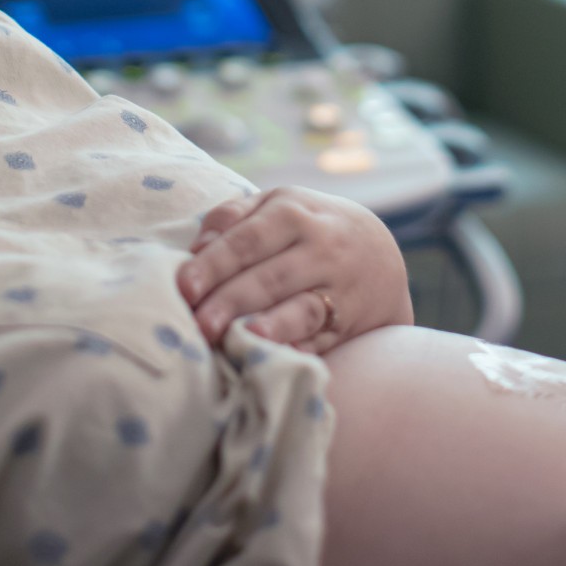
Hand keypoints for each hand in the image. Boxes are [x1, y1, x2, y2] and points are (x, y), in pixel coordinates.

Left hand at [175, 185, 411, 353]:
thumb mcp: (277, 206)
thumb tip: (196, 246)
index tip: (184, 287)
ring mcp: (340, 287)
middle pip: (270, 276)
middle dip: (232, 300)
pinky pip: (326, 338)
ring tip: (243, 337)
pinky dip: (305, 349)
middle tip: (199, 324)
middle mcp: (320, 247)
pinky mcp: (351, 321)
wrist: (381, 255)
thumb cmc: (307, 229)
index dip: (214, 264)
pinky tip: (282, 359)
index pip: (247, 239)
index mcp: (292, 212)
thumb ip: (232, 216)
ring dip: (274, 325)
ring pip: (304, 308)